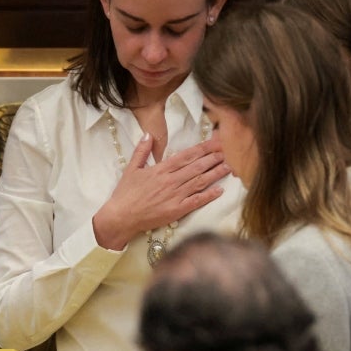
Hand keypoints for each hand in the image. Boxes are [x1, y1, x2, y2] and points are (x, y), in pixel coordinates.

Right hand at [92, 135, 231, 250]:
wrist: (121, 217)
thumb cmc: (125, 194)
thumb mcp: (131, 169)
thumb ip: (142, 151)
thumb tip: (148, 134)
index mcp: (160, 169)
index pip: (186, 155)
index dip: (203, 148)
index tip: (215, 142)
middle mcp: (170, 181)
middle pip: (197, 167)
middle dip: (213, 158)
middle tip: (228, 151)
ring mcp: (174, 196)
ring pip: (199, 182)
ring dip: (215, 173)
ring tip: (228, 166)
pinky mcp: (176, 211)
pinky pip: (196, 202)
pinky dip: (209, 196)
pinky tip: (220, 190)